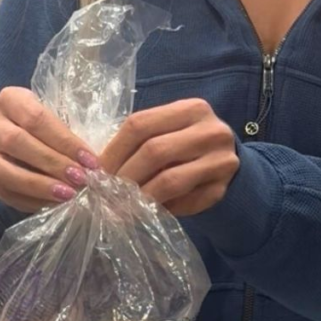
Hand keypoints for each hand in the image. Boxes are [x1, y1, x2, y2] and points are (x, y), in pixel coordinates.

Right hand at [0, 86, 98, 212]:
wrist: (23, 138)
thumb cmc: (50, 126)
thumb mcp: (59, 118)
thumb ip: (70, 132)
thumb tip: (92, 161)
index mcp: (10, 99)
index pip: (36, 118)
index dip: (65, 141)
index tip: (90, 160)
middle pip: (16, 142)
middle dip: (52, 163)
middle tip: (80, 179)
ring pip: (2, 170)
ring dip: (38, 185)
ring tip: (67, 194)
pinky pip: (2, 191)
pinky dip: (30, 200)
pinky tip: (53, 204)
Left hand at [98, 98, 238, 216]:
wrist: (226, 162)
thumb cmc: (185, 146)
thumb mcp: (167, 132)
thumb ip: (139, 142)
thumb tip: (95, 169)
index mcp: (191, 108)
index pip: (140, 124)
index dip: (113, 150)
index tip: (94, 171)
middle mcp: (211, 130)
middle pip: (154, 151)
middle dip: (124, 176)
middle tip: (104, 194)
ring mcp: (221, 160)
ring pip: (169, 180)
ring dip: (139, 196)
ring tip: (120, 207)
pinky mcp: (222, 189)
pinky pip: (183, 202)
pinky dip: (161, 209)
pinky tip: (147, 212)